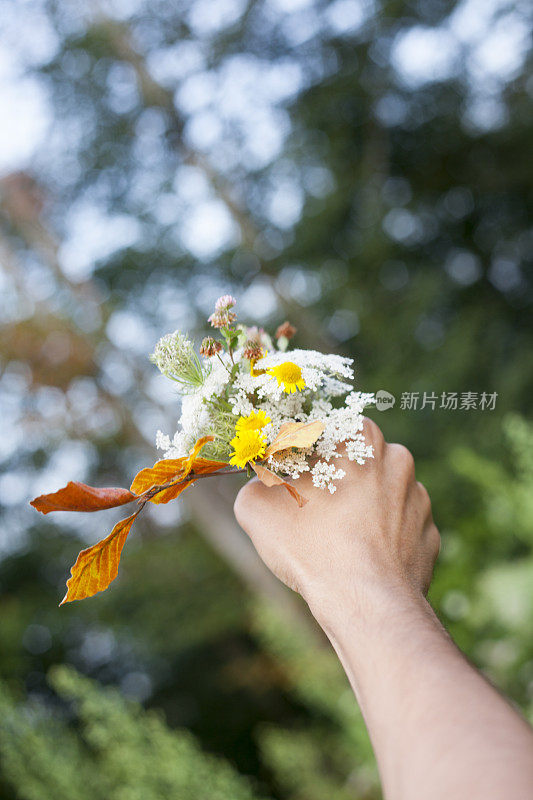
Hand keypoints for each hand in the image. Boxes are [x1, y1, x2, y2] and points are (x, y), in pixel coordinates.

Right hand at [233, 418, 439, 626]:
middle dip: (334, 482)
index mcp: (363, 438)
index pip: (326, 433)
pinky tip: (358, 561)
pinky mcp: (430, 537)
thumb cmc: (312, 545)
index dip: (304, 456)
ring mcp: (419, 501)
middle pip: (356, 464)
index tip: (289, 478)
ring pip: (380, 498)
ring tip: (333, 541)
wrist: (366, 604)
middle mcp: (398, 460)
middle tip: (309, 511)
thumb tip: (261, 485)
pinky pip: (398, 532)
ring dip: (360, 512)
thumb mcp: (257, 507)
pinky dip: (380, 542)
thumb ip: (257, 483)